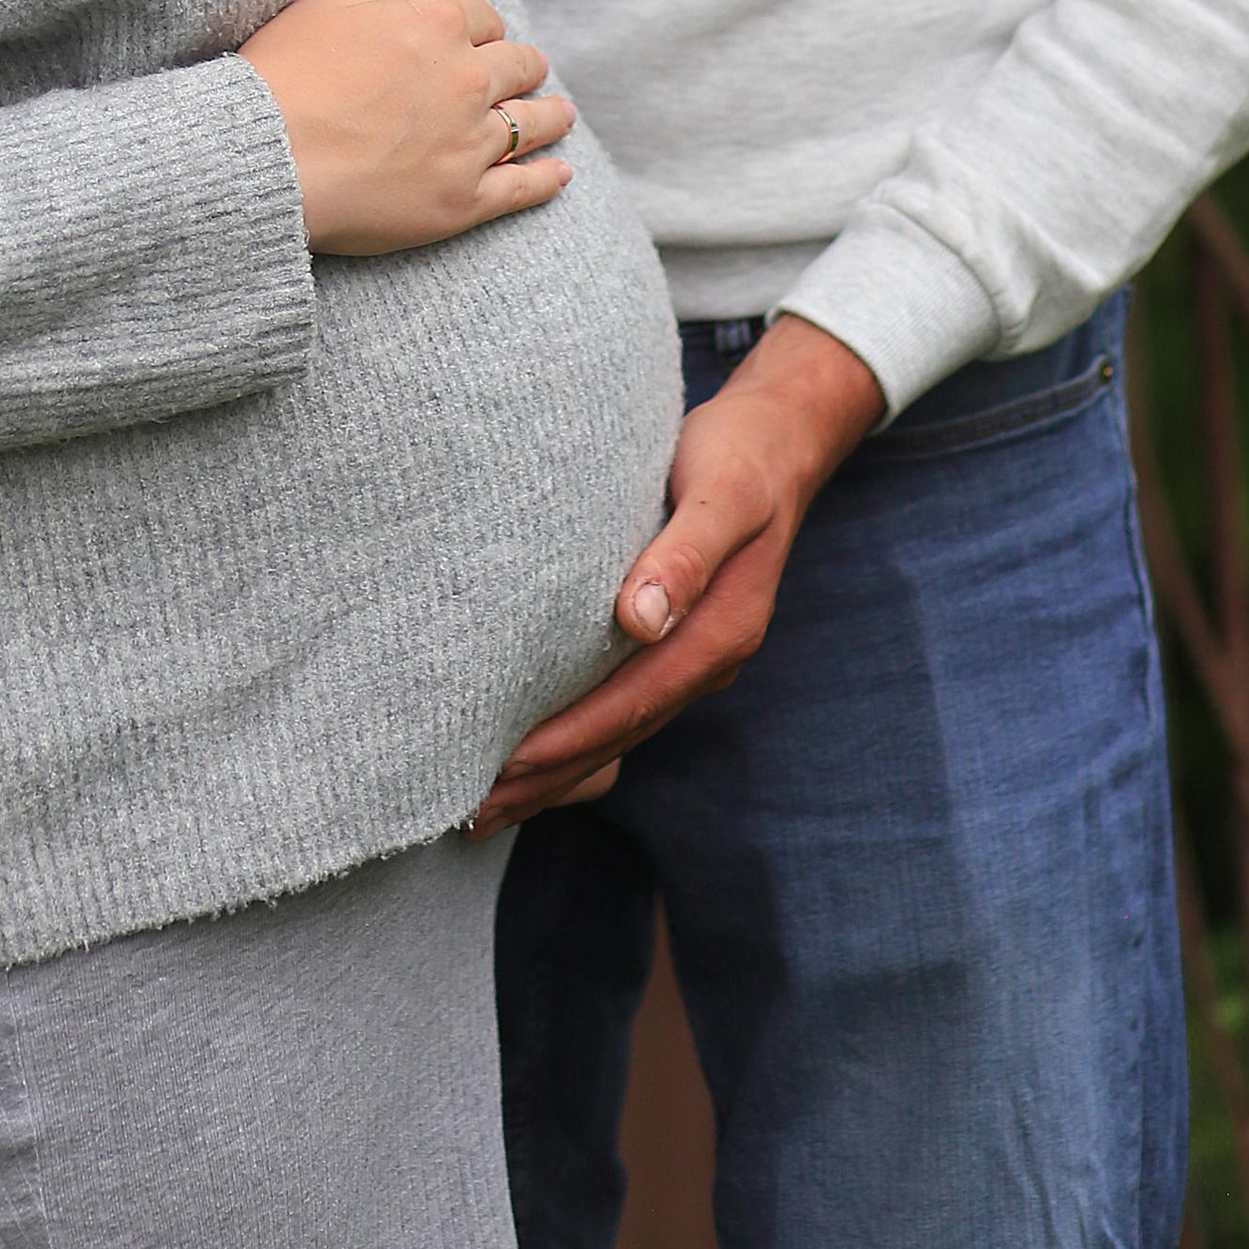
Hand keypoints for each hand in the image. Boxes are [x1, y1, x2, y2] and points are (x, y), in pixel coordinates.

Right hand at [239, 0, 575, 255]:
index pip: (481, 15)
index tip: (482, 37)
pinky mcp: (464, 198)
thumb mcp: (322, 10)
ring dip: (551, 114)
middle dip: (523, 65)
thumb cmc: (281, 78)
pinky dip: (547, 179)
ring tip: (563, 114)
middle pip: (515, 64)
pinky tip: (561, 173)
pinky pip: (522, 186)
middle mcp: (465, 77)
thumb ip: (376, 0)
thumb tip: (407, 2)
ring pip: (530, 122)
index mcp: (434, 23)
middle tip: (528, 70)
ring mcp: (469, 141)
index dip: (482, 26)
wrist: (266, 157)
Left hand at [466, 314, 884, 836]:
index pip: (633, 701)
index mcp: (721, 630)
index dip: (570, 738)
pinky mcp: (674, 639)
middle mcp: (708, 655)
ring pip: (620, 729)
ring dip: (558, 771)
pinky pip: (623, 705)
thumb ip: (685, 554)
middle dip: (550, 778)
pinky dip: (578, 737)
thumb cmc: (741, 455)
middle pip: (622, 733)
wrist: (780, 437)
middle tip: (469, 811)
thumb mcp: (722, 493)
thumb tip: (640, 621)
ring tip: (486, 804)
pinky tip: (534, 753)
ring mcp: (692, 653)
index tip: (505, 765)